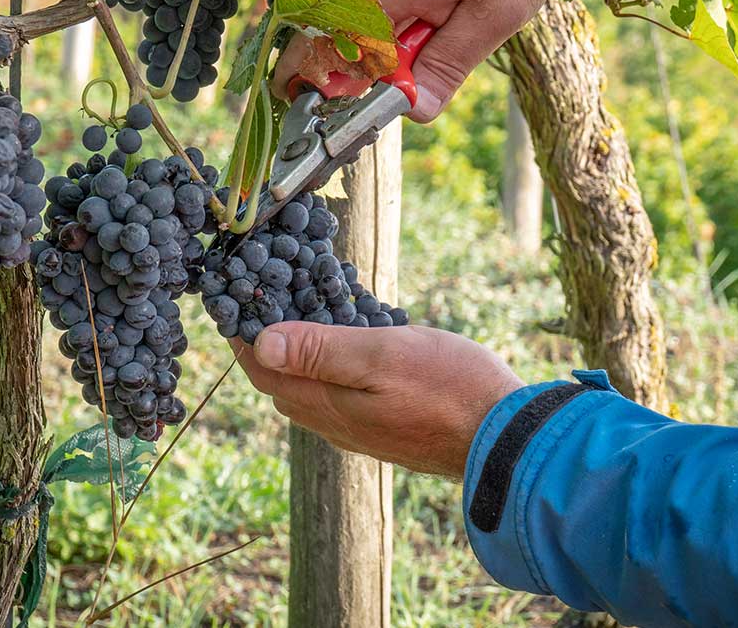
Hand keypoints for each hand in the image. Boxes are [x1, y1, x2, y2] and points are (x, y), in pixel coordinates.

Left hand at [232, 320, 524, 479]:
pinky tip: (351, 344)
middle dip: (264, 344)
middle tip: (264, 297)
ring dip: (298, 356)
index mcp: (327, 405)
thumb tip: (261, 344)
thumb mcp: (381, 355)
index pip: (263, 371)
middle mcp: (336, 424)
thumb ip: (321, 351)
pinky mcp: (387, 428)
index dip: (242, 336)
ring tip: (303, 312)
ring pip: (311, 391)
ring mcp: (362, 430)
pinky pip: (340, 396)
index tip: (230, 298)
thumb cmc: (449, 388)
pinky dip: (330, 367)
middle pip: (281, 383)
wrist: (507, 439)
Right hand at [274, 0, 627, 121]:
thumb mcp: (493, 15)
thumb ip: (446, 66)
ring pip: (356, 18)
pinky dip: (396, 18)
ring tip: (440, 35)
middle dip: (370, 69)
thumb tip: (414, 112)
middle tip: (420, 77)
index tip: (374, 108)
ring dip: (389, 44)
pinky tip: (437, 14)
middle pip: (337, 37)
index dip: (342, 88)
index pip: (329, 51)